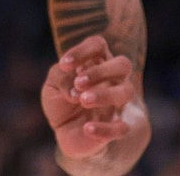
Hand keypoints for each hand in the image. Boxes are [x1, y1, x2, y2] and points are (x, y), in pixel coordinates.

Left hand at [41, 35, 136, 159]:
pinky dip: (105, 128)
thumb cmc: (61, 101)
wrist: (67, 133)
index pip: (97, 45)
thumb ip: (60, 78)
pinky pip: (124, 127)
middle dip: (100, 72)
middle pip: (123, 64)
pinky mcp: (120, 127)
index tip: (64, 65)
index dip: (82, 51)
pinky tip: (87, 128)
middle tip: (78, 83)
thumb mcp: (52, 86)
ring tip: (82, 100)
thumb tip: (74, 90)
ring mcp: (119, 103)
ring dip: (104, 95)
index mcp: (95, 63)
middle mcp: (113, 79)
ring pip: (127, 91)